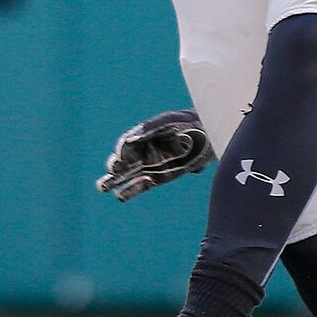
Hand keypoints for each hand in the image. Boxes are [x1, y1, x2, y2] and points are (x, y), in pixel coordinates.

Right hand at [96, 108, 214, 201]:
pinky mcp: (163, 177)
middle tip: (112, 171)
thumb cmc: (193, 122)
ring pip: (129, 174)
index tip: (121, 156)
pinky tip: (119, 196)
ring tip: (102, 186)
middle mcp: (147, 149)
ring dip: (116, 180)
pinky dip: (131, 190)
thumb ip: (151, 126)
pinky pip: (143, 185)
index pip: (128, 142)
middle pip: (125, 159)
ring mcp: (154, 164)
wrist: (215, 133)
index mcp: (147, 133)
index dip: (122, 150)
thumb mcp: (172, 120)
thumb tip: (131, 138)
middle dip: (115, 166)